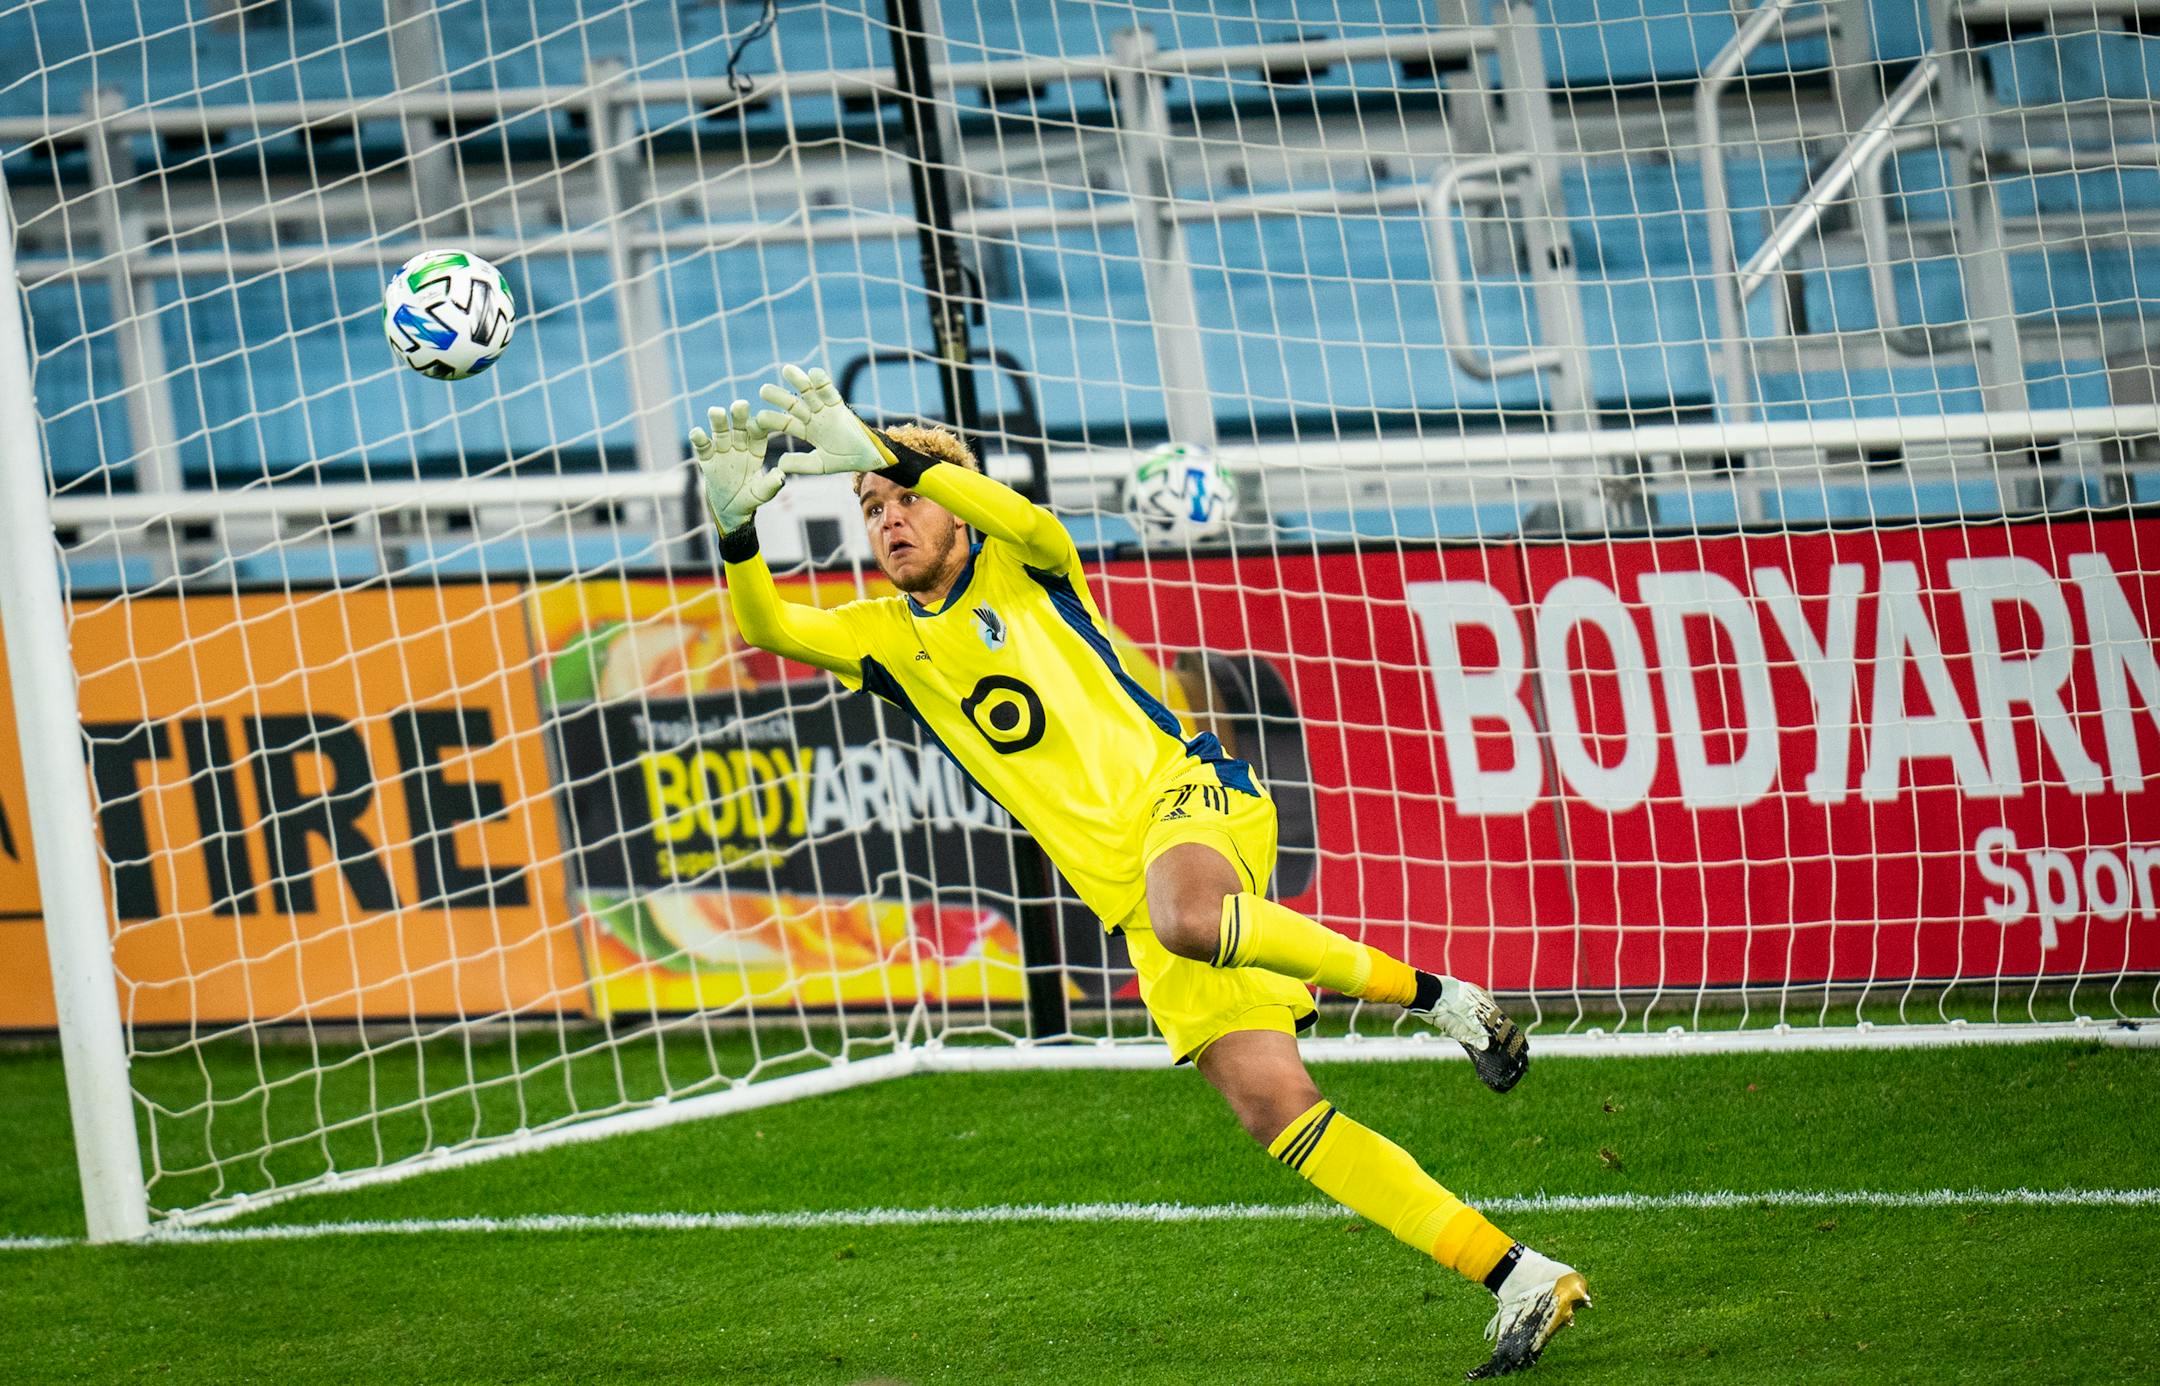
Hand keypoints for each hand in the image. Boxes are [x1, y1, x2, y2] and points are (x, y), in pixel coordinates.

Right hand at [690, 400, 785, 533]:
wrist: (730, 510)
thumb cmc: (750, 499)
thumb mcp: (760, 494)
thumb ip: (770, 485)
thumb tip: (781, 476)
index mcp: (756, 451)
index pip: (758, 435)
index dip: (759, 427)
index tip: (760, 421)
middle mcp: (740, 445)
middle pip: (739, 427)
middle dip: (739, 416)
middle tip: (740, 405)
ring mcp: (722, 450)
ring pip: (720, 431)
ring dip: (718, 421)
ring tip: (716, 412)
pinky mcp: (707, 458)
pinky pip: (702, 446)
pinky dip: (699, 439)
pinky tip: (696, 433)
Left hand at [754, 364, 889, 475]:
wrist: (868, 456)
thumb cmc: (845, 460)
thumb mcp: (820, 465)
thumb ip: (801, 464)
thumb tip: (780, 463)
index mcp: (807, 431)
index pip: (786, 423)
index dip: (773, 420)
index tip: (758, 418)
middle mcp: (814, 417)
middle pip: (793, 404)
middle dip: (779, 397)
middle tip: (763, 390)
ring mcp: (826, 409)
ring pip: (809, 393)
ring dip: (798, 381)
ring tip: (786, 370)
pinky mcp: (839, 404)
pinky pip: (829, 390)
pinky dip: (822, 381)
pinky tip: (812, 373)